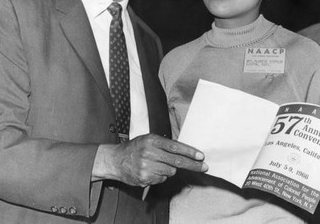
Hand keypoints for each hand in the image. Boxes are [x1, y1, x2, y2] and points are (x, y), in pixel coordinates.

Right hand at [92, 133, 207, 186]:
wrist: (115, 160)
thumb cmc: (134, 148)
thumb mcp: (148, 139)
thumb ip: (164, 144)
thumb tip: (185, 151)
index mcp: (152, 140)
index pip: (175, 147)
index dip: (189, 152)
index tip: (200, 156)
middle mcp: (149, 153)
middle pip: (176, 162)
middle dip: (193, 165)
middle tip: (204, 166)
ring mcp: (146, 167)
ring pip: (170, 172)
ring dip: (170, 169)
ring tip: (159, 164)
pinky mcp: (144, 179)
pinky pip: (161, 179)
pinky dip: (160, 176)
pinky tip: (151, 170)